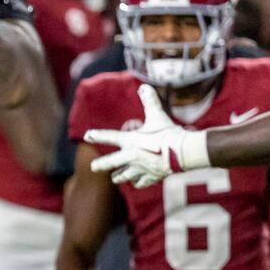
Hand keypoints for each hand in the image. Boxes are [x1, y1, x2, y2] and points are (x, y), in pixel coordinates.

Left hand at [85, 84, 202, 187]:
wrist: (182, 153)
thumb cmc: (168, 133)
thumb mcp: (157, 115)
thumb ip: (150, 101)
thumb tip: (145, 86)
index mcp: (129, 141)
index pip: (109, 137)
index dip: (97, 135)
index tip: (87, 135)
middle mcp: (130, 157)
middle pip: (110, 163)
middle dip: (101, 165)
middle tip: (94, 167)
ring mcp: (139, 169)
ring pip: (122, 177)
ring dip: (119, 176)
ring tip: (116, 177)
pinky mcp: (149, 178)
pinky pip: (138, 183)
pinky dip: (137, 182)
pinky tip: (136, 181)